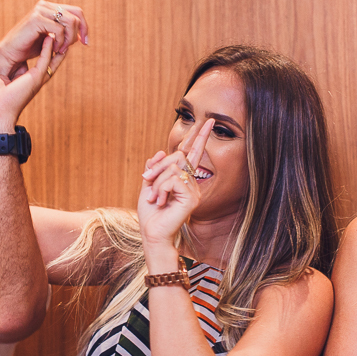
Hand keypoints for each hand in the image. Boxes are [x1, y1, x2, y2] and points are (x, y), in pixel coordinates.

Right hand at [0, 1, 88, 81]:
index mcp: (49, 7)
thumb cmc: (29, 48)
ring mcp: (40, 10)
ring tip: (59, 50)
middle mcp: (45, 5)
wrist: (10, 54)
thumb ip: (65, 33)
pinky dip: (60, 42)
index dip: (84, 27)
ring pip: (70, 22)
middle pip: (76, 15)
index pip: (77, 11)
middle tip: (68, 48)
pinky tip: (54, 50)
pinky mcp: (36, 19)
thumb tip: (82, 33)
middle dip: (78, 33)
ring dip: (69, 40)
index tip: (86, 43)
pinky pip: (59, 29)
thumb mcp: (52, 39)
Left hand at [0, 32, 55, 132]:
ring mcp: (36, 77)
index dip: (39, 43)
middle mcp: (33, 76)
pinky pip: (46, 61)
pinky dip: (48, 49)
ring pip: (52, 56)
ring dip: (55, 43)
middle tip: (57, 27)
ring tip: (59, 28)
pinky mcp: (35, 79)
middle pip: (48, 55)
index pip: (34, 57)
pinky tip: (50, 37)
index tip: (40, 31)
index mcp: (23, 75)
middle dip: (53, 41)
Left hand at [137, 118, 214, 251]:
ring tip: (154, 198)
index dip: (200, 137)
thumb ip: (155, 169)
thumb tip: (161, 151)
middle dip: (158, 166)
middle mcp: (192, 183)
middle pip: (178, 156)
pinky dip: (161, 189)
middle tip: (146, 181)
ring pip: (173, 168)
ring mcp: (194, 191)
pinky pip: (173, 180)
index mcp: (184, 179)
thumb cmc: (151, 214)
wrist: (152, 234)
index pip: (193, 154)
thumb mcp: (149, 185)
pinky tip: (160, 202)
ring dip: (157, 181)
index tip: (210, 121)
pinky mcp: (191, 198)